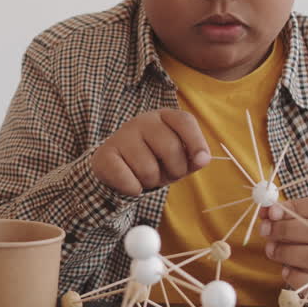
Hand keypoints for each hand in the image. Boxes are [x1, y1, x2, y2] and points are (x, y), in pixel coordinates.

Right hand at [90, 109, 210, 195]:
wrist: (117, 167)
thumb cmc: (154, 160)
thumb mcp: (178, 157)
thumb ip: (194, 157)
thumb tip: (202, 159)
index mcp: (163, 117)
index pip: (184, 121)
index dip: (196, 142)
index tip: (201, 161)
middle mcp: (141, 121)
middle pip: (170, 148)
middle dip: (174, 171)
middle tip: (165, 173)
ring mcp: (121, 136)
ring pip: (148, 169)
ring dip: (151, 182)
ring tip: (144, 176)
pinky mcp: (105, 154)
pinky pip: (129, 181)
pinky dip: (133, 189)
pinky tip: (129, 181)